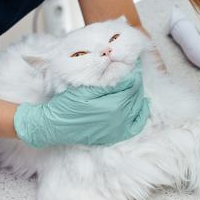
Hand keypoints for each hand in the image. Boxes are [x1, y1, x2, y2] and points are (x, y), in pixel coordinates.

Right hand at [13, 66, 148, 147]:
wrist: (55, 126)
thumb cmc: (67, 106)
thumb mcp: (84, 89)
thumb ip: (106, 82)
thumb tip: (124, 73)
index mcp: (113, 105)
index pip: (132, 85)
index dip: (134, 73)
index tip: (132, 63)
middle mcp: (120, 118)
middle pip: (136, 95)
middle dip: (137, 81)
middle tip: (135, 70)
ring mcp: (119, 128)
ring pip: (138, 107)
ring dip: (139, 93)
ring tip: (136, 82)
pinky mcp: (116, 135)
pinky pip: (136, 125)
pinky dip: (142, 114)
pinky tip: (144, 104)